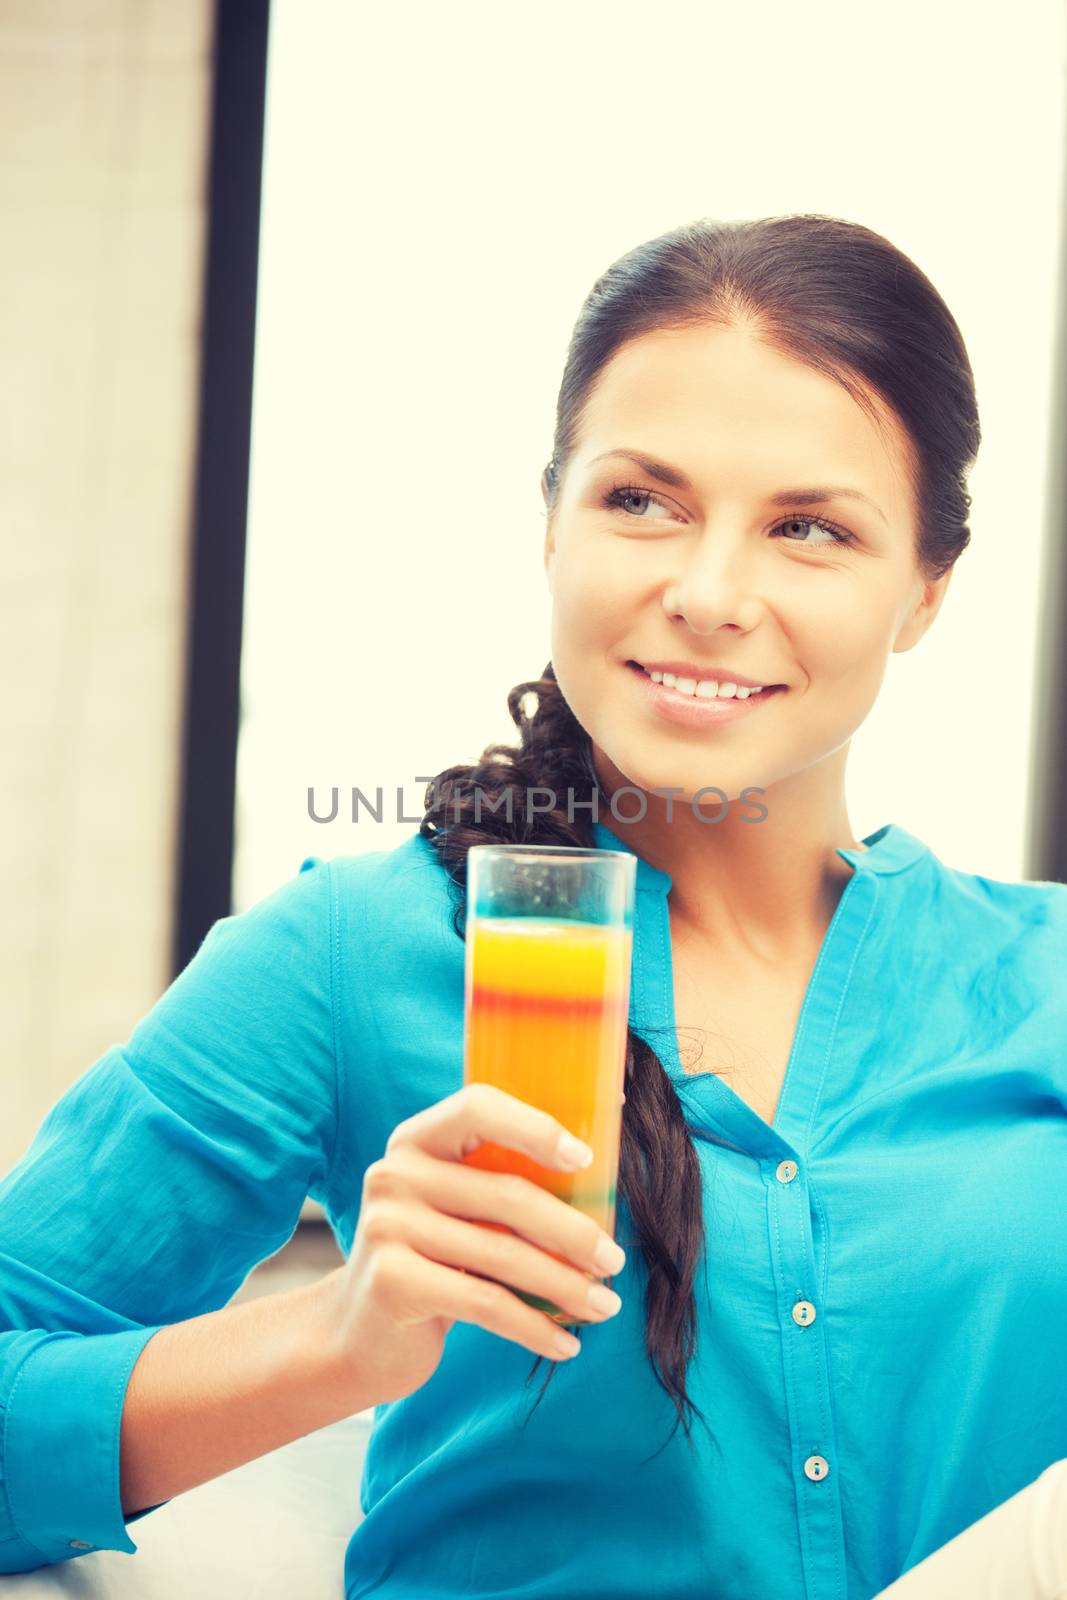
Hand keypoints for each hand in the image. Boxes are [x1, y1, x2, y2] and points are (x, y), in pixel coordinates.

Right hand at [321, 1082, 626, 1406]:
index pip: (478, 1107)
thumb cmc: (430, 1263)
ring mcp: (388, 1225)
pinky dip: (536, 1327)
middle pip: (508, 1194)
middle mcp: (395, 1173)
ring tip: (603, 1307)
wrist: (357, 1336)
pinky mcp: (392, 1281)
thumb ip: (500, 1185)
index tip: (584, 1160)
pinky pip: (486, 1304)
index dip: (535, 1126)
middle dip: (574, 1232)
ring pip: (504, 1255)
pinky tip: (565, 1344)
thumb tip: (598, 1181)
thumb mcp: (454, 1211)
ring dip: (566, 1287)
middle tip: (614, 1261)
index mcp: (417, 1140)